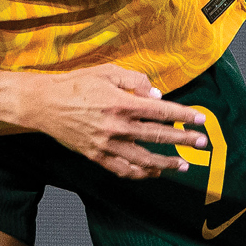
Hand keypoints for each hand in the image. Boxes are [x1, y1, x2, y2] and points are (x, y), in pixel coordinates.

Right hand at [18, 65, 211, 179]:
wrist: (43, 104)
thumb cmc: (76, 83)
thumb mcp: (107, 72)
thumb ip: (136, 80)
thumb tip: (158, 95)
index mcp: (122, 103)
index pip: (162, 111)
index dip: (184, 116)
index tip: (201, 120)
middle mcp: (117, 126)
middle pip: (158, 136)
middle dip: (184, 141)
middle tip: (202, 144)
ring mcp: (106, 144)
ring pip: (143, 159)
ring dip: (166, 164)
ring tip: (184, 165)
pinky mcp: (95, 156)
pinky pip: (122, 170)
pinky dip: (140, 174)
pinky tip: (153, 173)